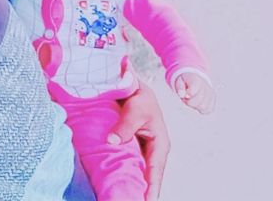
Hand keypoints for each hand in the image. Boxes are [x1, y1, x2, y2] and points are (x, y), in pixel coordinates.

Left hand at [107, 82, 169, 200]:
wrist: (133, 84)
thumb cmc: (140, 96)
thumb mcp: (135, 109)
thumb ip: (125, 125)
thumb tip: (112, 141)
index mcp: (160, 144)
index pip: (155, 171)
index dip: (151, 189)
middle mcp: (153, 150)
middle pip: (148, 175)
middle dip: (142, 190)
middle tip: (130, 200)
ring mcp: (143, 148)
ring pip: (138, 169)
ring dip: (132, 181)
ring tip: (124, 196)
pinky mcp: (132, 144)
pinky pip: (129, 160)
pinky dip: (124, 169)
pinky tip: (115, 178)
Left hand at [174, 72, 215, 113]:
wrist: (196, 77)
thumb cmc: (187, 80)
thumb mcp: (179, 80)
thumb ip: (179, 87)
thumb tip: (181, 94)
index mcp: (196, 80)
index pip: (193, 91)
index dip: (188, 95)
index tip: (185, 94)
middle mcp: (205, 86)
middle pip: (198, 101)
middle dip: (189, 102)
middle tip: (186, 98)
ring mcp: (210, 93)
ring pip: (203, 107)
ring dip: (195, 106)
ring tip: (192, 100)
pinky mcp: (213, 100)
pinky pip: (208, 110)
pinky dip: (201, 109)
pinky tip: (197, 104)